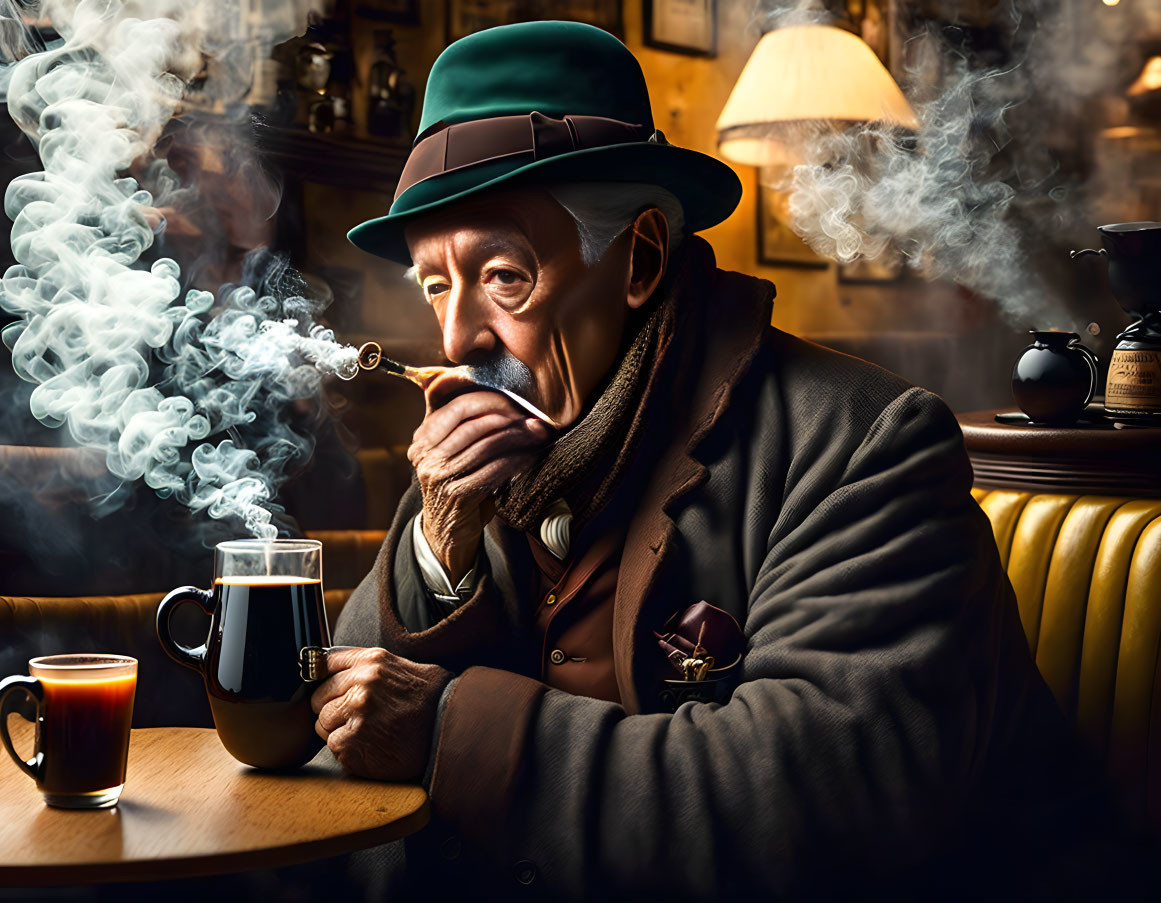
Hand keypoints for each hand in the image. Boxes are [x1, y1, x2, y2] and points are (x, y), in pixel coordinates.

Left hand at [311, 647, 451, 781]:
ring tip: (367, 733)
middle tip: (356, 718)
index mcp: (371, 661)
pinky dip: (348, 751)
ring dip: (338, 731)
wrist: (452, 728)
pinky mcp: (353, 744)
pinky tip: (371, 747)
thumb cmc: (430, 699)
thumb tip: (331, 670)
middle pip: (319, 698)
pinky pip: (334, 747)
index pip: (323, 665)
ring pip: (322, 724)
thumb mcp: (399, 667)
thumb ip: (365, 666)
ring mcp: (356, 715)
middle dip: (332, 709)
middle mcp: (361, 684)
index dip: (326, 681)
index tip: (329, 690)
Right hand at [408, 384, 551, 582]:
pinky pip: (493, 470)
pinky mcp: (456, 495)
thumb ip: (457, 424)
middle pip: (475, 425)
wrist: (445, 531)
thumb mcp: (448, 452)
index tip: (516, 402)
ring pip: (486, 446)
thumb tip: (488, 390)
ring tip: (539, 433)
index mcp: (422, 439)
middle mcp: (425, 456)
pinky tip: (532, 456)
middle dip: (510, 418)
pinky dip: (516, 461)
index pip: (458, 407)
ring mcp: (438, 476)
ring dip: (518, 438)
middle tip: (535, 417)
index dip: (490, 401)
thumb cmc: (455, 484)